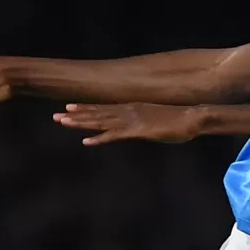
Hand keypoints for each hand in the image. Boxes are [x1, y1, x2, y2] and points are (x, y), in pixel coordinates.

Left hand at [54, 103, 203, 145]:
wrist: (194, 118)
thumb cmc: (179, 121)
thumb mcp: (157, 121)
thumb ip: (145, 122)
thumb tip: (141, 125)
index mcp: (133, 108)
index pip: (104, 108)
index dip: (86, 109)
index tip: (68, 107)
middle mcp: (129, 111)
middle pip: (98, 113)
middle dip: (76, 115)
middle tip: (56, 116)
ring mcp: (132, 121)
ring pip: (101, 122)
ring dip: (81, 123)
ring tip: (63, 122)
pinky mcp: (138, 131)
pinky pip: (115, 136)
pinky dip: (100, 138)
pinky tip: (86, 142)